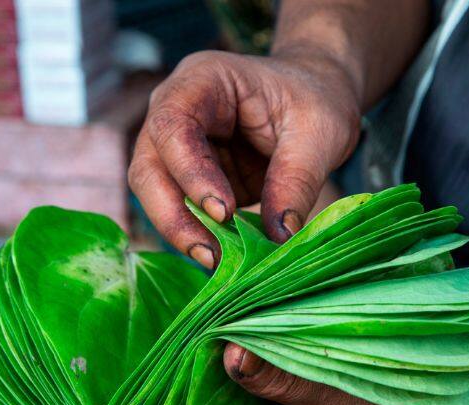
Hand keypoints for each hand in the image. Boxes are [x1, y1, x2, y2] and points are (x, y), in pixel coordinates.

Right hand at [128, 49, 361, 267]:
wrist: (316, 94)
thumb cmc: (315, 98)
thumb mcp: (318, 132)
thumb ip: (297, 179)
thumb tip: (279, 236)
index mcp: (203, 80)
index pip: (174, 125)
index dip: (190, 172)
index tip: (223, 211)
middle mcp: (177, 110)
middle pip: (149, 165)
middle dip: (173, 214)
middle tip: (211, 253)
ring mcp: (178, 145)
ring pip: (155, 192)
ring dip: (181, 230)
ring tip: (218, 260)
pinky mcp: (190, 176)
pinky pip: (181, 209)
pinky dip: (198, 233)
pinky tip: (223, 255)